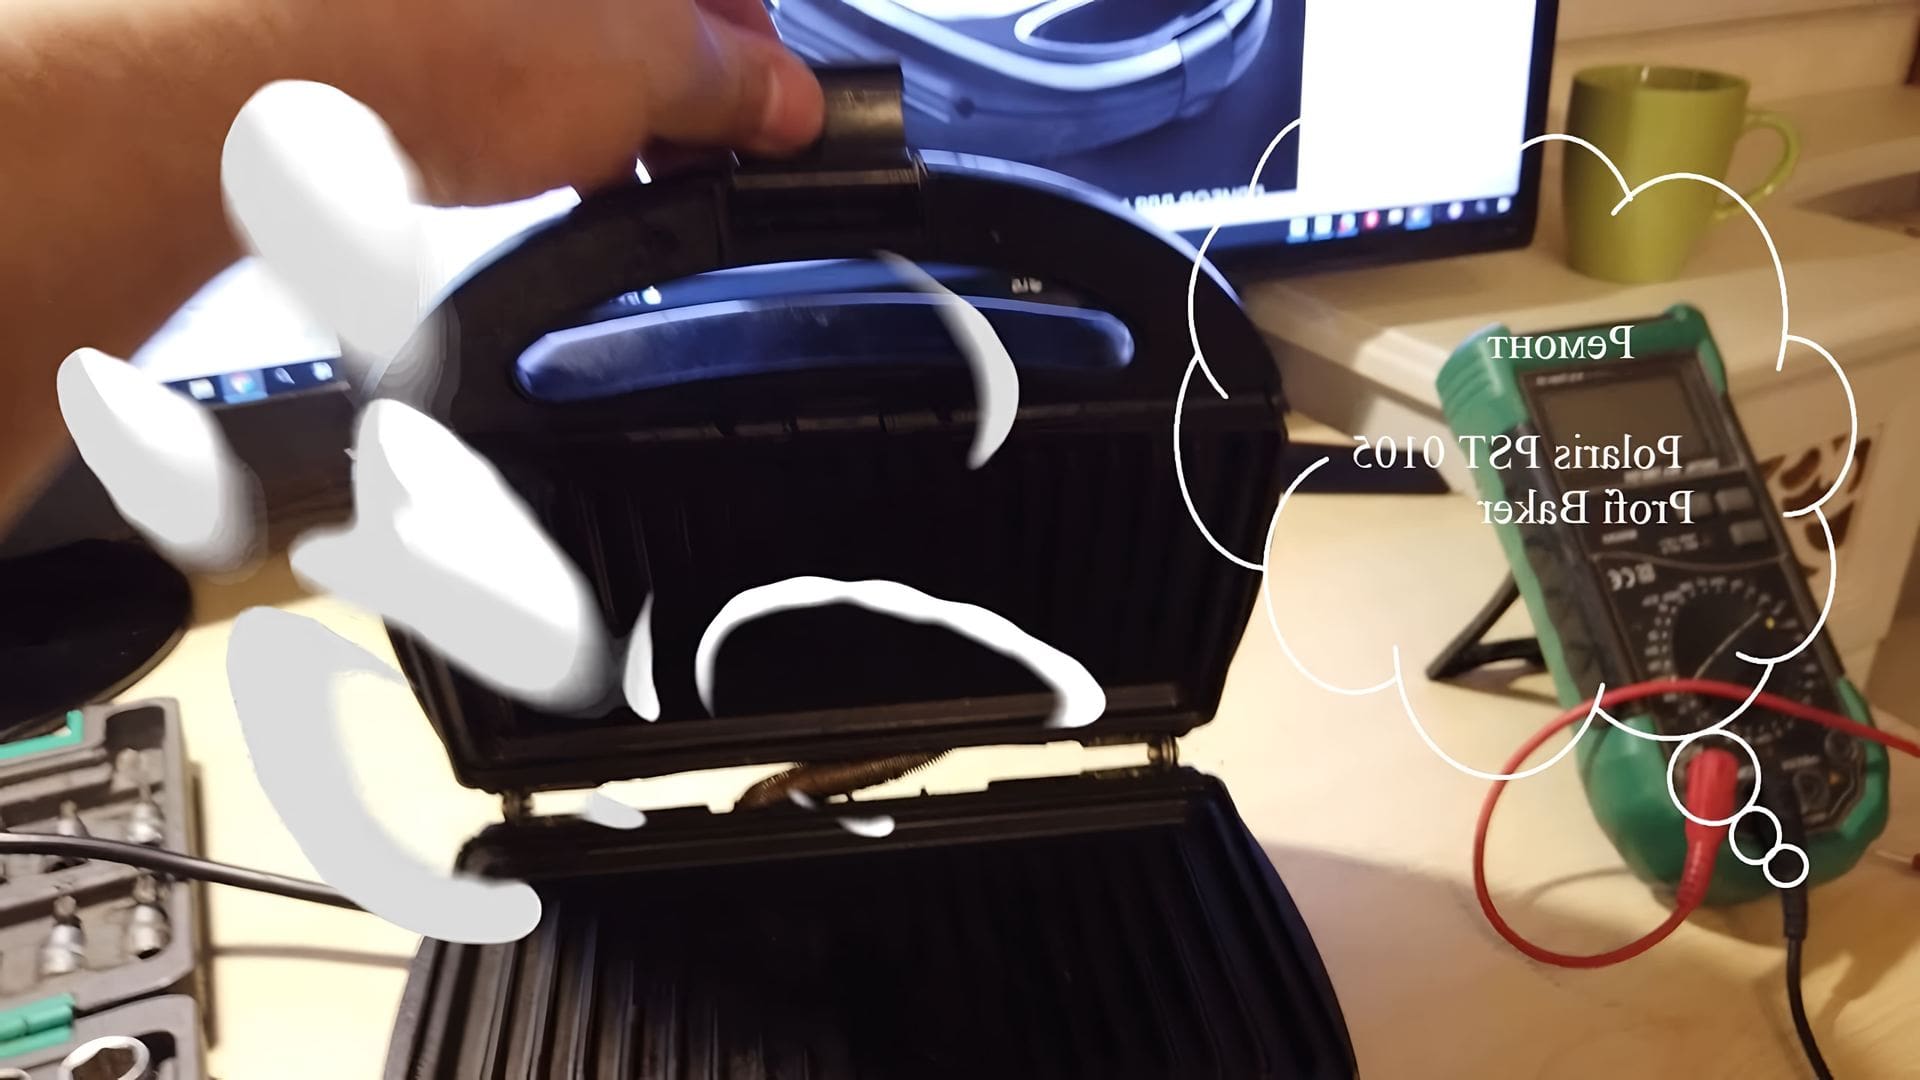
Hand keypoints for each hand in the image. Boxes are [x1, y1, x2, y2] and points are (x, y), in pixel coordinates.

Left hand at [322, 0, 825, 204]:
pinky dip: (539, 116)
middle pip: (649, 12)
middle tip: (700, 163)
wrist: (279, 80)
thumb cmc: (442, 35)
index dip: (761, 56)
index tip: (775, 122)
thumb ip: (734, 86)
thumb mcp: (651, 73)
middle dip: (684, 89)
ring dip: (612, 111)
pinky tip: (540, 165)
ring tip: (616, 179)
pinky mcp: (416, 34)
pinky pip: (507, 69)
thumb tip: (786, 103)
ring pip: (576, 42)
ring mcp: (479, 9)